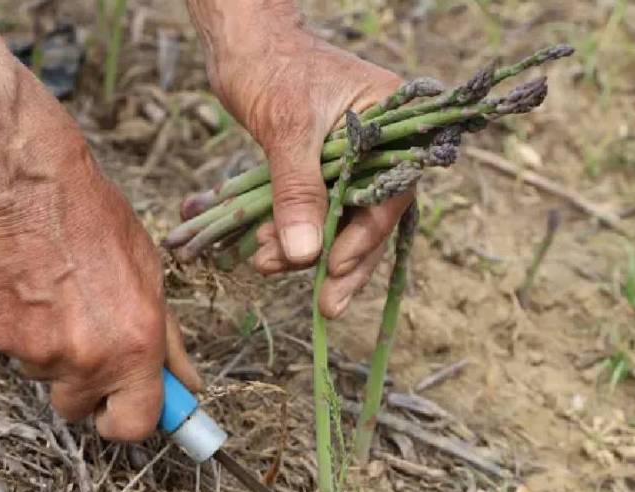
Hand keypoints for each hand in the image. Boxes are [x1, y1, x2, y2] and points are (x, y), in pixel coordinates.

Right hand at [0, 145, 201, 441]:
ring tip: (61, 299)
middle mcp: (90, 358)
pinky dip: (26, 333)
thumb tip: (190, 383)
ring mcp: (40, 352)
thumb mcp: (152, 279)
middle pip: (80, 410)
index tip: (124, 410)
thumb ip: (169, 341)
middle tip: (89, 342)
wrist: (32, 191)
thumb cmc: (98, 224)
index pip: (134, 426)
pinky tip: (36, 292)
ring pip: (47, 378)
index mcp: (137, 346)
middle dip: (86, 388)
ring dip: (55, 354)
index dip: (128, 422)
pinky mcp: (1, 338)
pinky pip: (17, 354)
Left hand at [203, 20, 410, 318]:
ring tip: (267, 263)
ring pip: (340, 218)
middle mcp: (382, 142)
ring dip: (307, 248)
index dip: (364, 236)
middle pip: (371, 215)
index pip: (390, 192)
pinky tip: (265, 249)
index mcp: (394, 121)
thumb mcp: (286, 130)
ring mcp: (353, 156)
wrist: (240, 43)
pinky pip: (316, 209)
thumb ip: (298, 192)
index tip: (333, 269)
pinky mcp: (324, 166)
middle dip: (343, 261)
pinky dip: (292, 231)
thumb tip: (306, 255)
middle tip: (326, 305)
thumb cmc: (271, 67)